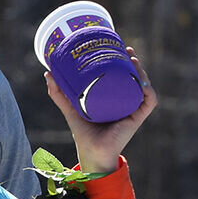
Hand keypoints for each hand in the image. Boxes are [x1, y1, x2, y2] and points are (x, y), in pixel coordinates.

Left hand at [46, 50, 156, 173]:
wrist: (91, 151)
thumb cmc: (83, 132)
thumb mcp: (70, 107)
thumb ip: (59, 93)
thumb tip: (48, 73)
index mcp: (113, 98)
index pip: (121, 76)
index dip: (122, 61)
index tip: (117, 47)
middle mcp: (125, 101)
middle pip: (134, 77)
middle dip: (133, 62)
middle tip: (126, 49)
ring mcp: (133, 109)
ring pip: (143, 85)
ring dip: (142, 71)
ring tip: (133, 59)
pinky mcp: (138, 118)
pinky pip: (149, 101)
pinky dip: (148, 90)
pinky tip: (141, 81)